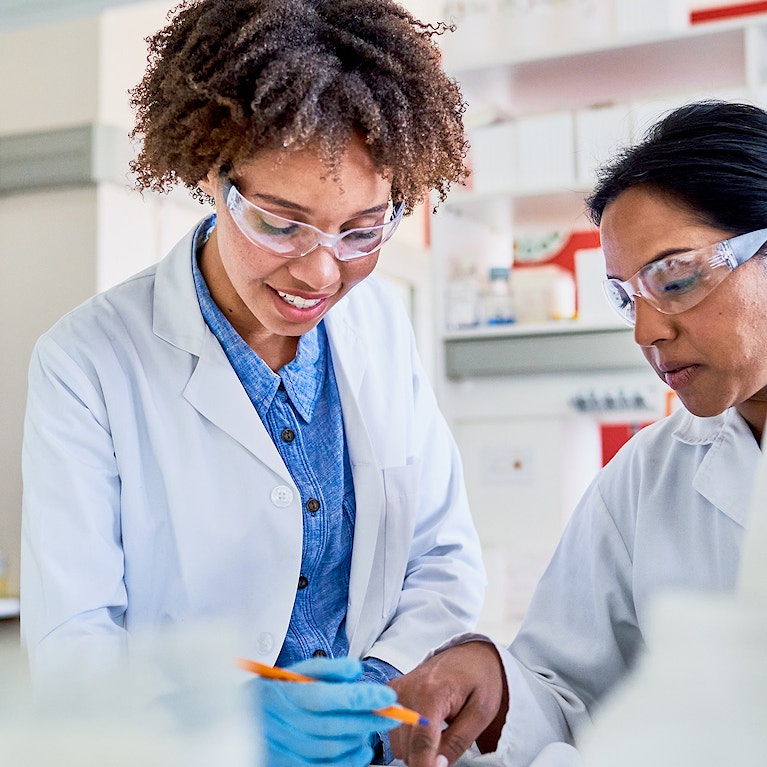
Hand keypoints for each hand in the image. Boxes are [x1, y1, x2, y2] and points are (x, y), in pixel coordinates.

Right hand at [250, 656, 398, 766]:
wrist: (242, 715)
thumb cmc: (276, 690)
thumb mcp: (297, 671)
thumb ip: (328, 669)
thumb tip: (355, 670)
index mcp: (287, 694)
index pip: (328, 696)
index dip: (361, 697)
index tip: (386, 697)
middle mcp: (284, 722)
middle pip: (333, 725)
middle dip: (368, 719)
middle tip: (392, 714)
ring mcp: (284, 747)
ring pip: (330, 749)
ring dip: (358, 739)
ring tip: (374, 728)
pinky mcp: (286, 764)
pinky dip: (347, 763)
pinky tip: (361, 751)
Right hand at [388, 641, 507, 766]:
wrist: (470, 653)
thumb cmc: (480, 678)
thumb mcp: (481, 713)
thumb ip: (457, 742)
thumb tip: (436, 766)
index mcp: (431, 693)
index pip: (421, 744)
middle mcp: (407, 690)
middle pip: (407, 748)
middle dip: (427, 756)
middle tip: (448, 741)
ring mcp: (396, 690)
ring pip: (398, 744)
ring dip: (417, 747)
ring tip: (439, 728)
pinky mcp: (391, 691)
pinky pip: (393, 730)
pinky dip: (409, 735)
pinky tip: (426, 723)